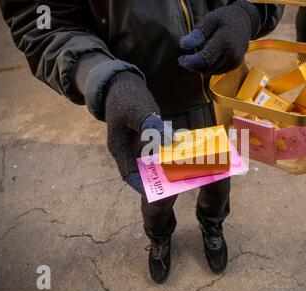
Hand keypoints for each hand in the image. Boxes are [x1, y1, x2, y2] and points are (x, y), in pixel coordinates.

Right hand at [105, 71, 174, 196]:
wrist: (121, 82)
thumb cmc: (125, 96)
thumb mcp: (136, 109)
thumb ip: (150, 124)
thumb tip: (169, 139)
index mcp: (119, 148)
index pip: (129, 175)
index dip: (142, 186)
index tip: (160, 193)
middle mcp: (127, 150)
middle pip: (143, 171)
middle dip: (160, 177)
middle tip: (181, 182)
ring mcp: (136, 144)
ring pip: (152, 161)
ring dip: (166, 166)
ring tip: (187, 170)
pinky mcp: (145, 137)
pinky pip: (158, 149)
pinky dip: (169, 152)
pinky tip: (185, 152)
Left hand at [178, 0, 260, 74]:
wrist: (245, 22)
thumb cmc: (224, 19)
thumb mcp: (210, 20)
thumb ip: (198, 34)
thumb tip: (183, 45)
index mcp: (225, 42)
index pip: (205, 59)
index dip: (191, 62)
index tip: (181, 59)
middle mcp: (231, 55)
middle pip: (207, 68)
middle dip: (194, 65)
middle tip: (184, 59)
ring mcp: (234, 62)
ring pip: (212, 71)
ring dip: (200, 67)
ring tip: (195, 56)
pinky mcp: (234, 66)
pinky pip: (217, 71)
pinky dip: (209, 67)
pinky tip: (205, 57)